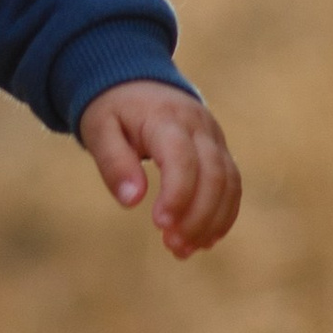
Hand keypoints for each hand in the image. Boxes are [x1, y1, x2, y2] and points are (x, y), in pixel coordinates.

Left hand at [77, 82, 240, 259]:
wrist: (137, 81)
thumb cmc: (114, 109)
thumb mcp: (99, 129)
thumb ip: (114, 163)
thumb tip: (132, 202)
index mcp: (166, 119)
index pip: (183, 159)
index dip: (177, 195)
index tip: (160, 225)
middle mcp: (199, 127)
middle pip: (214, 175)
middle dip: (197, 216)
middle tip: (173, 246)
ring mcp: (214, 138)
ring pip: (229, 183)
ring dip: (212, 221)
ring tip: (183, 250)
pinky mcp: (219, 151)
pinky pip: (232, 185)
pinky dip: (223, 215)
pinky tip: (203, 240)